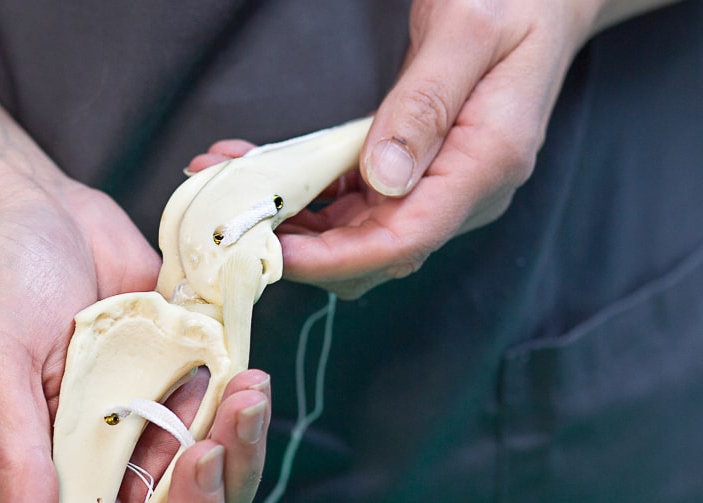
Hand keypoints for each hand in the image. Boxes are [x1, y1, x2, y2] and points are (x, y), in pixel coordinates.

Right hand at [0, 177, 270, 502]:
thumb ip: (11, 459)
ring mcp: (138, 440)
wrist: (36, 212)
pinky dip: (243, 417)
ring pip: (206, 495)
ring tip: (248, 395)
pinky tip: (247, 377)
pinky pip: (223, 433)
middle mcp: (91, 479)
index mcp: (34, 490)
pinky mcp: (174, 397)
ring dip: (237, 459)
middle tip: (210, 446)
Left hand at [191, 0, 667, 298]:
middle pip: (373, 249)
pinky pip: (354, 198)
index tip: (276, 252)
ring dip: (292, 218)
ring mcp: (439, 183)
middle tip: (233, 218)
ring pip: (355, 230)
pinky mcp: (417, 171)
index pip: (406, 239)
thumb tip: (385, 178)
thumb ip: (425, 105)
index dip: (336, 257)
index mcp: (487, 163)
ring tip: (229, 183)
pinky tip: (263, 168)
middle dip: (300, 245)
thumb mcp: (467, 32)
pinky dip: (306, 192)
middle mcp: (464, 189)